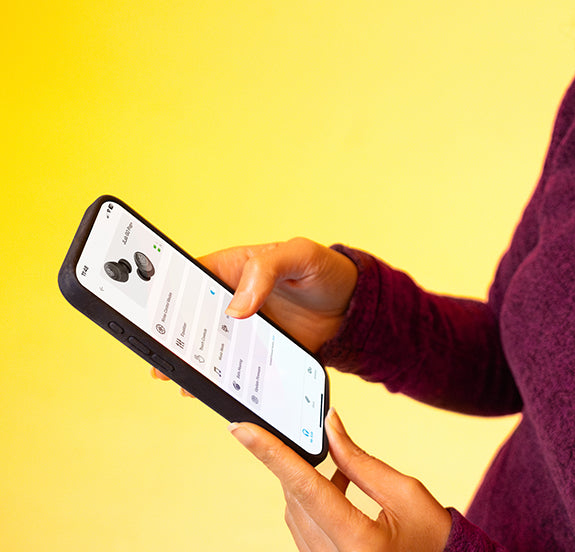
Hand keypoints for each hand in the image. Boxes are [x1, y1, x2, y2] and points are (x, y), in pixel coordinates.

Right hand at [151, 237, 357, 386]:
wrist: (352, 305)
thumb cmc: (322, 268)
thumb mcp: (298, 255)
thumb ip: (266, 271)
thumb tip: (236, 308)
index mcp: (228, 269)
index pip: (185, 279)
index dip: (162, 294)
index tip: (148, 314)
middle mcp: (227, 302)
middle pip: (188, 321)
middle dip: (170, 338)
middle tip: (158, 356)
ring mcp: (239, 332)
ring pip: (205, 350)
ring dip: (191, 365)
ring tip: (179, 379)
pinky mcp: (255, 356)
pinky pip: (232, 372)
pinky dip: (221, 383)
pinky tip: (214, 393)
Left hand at [230, 411, 452, 551]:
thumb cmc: (431, 536)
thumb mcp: (403, 491)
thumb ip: (359, 460)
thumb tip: (328, 425)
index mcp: (358, 544)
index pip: (305, 488)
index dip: (271, 453)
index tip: (241, 429)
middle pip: (296, 499)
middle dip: (295, 462)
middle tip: (301, 431)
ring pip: (294, 514)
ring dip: (305, 481)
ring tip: (339, 465)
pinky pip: (303, 528)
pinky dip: (312, 501)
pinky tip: (338, 484)